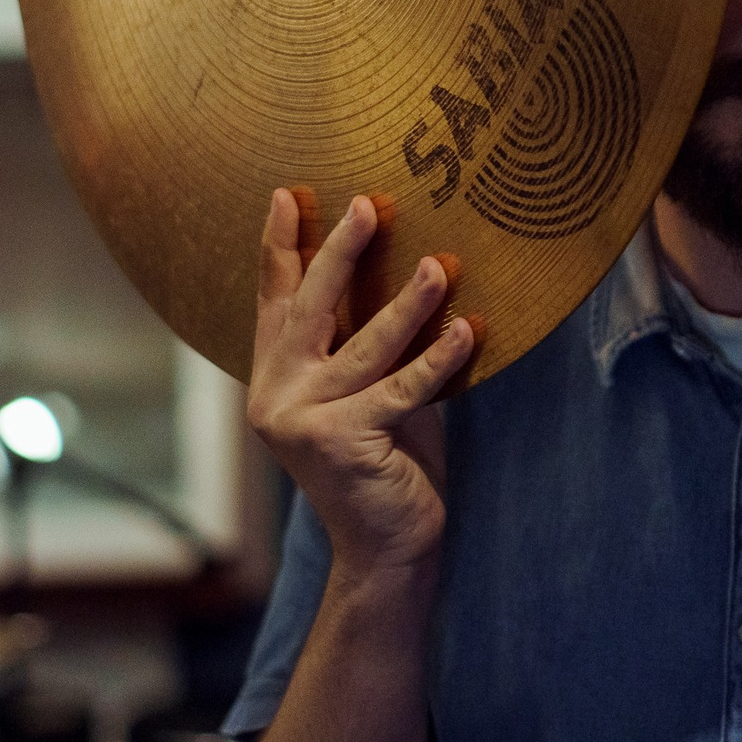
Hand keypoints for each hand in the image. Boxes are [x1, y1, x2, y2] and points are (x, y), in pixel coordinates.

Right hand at [247, 188, 477, 578]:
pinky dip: (439, 358)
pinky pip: (403, 388)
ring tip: (439, 266)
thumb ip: (367, 348)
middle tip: (368, 205)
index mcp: (275, 378)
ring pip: (364, 346)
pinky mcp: (345, 442)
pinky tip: (467, 329)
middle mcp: (278, 395)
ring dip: (407, 303)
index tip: (286, 193)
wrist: (387, 548)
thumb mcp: (369, 394)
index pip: (274, 300)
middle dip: (339, 252)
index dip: (280, 247)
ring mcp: (306, 420)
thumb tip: (408, 273)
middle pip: (310, 309)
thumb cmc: (386, 464)